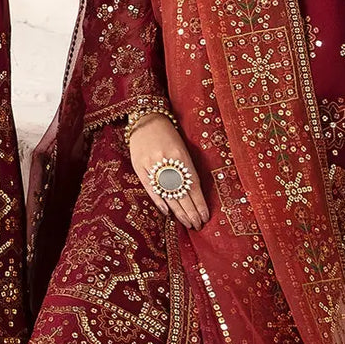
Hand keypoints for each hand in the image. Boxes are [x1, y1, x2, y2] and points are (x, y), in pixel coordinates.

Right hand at [127, 115, 208, 230]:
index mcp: (181, 155)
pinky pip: (151, 188)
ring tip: (187, 223)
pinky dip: (159, 201)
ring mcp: (151, 164)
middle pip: (181, 192)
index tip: (205, 217)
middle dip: (190, 211)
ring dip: (178, 211)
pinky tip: (167, 212)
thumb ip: (186, 168)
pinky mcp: (139, 166)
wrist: (146, 118)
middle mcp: (167, 161)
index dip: (199, 203)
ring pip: (167, 193)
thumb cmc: (168, 134)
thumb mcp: (182, 147)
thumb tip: (193, 193)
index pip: (192, 185)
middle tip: (197, 225)